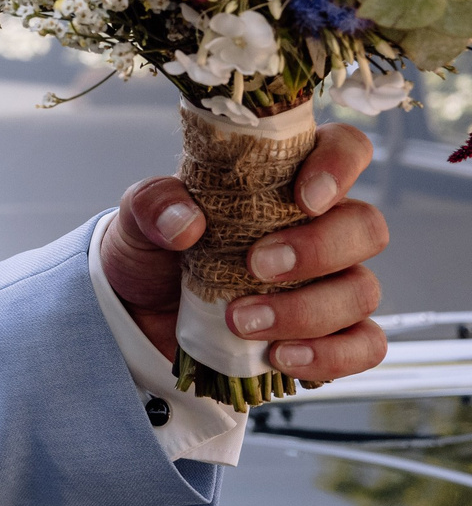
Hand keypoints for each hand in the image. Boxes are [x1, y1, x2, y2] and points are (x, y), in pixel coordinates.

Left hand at [101, 121, 388, 379]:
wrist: (141, 315)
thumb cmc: (156, 251)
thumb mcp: (138, 220)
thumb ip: (153, 205)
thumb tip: (184, 221)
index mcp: (286, 181)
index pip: (346, 149)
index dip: (340, 165)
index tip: (304, 197)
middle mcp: (321, 229)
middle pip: (367, 227)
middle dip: (319, 249)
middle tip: (256, 266)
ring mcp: (331, 283)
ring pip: (362, 291)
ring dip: (306, 310)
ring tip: (241, 321)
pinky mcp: (329, 335)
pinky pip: (364, 346)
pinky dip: (329, 355)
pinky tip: (280, 356)